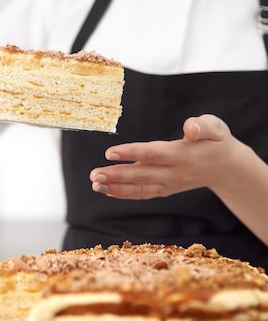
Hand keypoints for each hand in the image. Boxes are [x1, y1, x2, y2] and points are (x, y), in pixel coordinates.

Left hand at [90, 114, 238, 199]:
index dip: (132, 153)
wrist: (226, 168)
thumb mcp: (217, 128)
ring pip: (139, 187)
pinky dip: (124, 194)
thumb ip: (204, 126)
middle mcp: (174, 173)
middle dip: (116, 175)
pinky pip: (142, 193)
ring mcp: (169, 184)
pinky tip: (107, 190)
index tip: (110, 152)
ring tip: (95, 183)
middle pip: (141, 174)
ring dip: (115, 187)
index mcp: (183, 155)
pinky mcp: (165, 189)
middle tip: (94, 174)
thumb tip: (190, 127)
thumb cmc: (217, 142)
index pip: (154, 154)